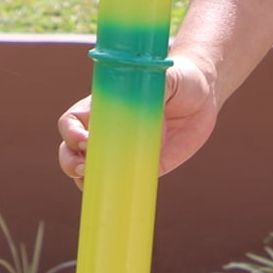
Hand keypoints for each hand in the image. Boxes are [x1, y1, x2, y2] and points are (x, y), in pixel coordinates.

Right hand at [57, 54, 219, 187]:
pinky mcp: (146, 167)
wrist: (202, 95)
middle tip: (83, 168)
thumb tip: (157, 88)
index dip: (71, 132)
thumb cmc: (179, 77)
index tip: (84, 140)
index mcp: (105, 106)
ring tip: (91, 182)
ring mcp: (124, 151)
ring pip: (90, 171)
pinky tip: (115, 197)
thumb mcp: (167, 75)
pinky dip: (114, 193)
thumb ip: (158, 82)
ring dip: (83, 180)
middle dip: (69, 161)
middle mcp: (109, 130)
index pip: (73, 121)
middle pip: (71, 149)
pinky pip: (123, 184)